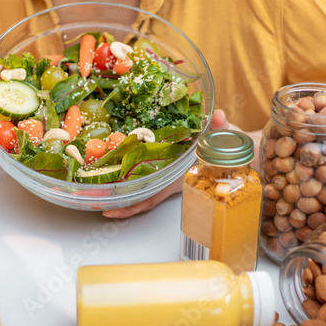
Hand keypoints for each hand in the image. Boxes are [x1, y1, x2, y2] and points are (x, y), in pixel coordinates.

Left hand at [101, 110, 230, 218]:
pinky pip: (145, 177)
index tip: (111, 210)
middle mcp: (169, 180)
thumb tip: (218, 116)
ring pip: (139, 188)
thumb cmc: (227, 147)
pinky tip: (114, 170)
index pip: (150, 197)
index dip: (131, 206)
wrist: (235, 151)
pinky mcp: (166, 169)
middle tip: (90, 200)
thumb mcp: (223, 136)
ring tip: (93, 189)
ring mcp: (166, 176)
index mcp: (177, 178)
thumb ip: (219, 127)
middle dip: (116, 201)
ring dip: (119, 190)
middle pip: (138, 196)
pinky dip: (129, 176)